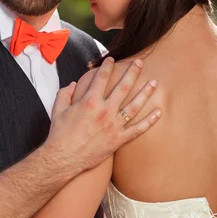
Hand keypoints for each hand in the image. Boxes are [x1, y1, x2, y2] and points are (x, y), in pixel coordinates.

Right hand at [47, 57, 160, 172]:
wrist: (63, 158)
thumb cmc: (60, 134)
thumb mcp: (58, 110)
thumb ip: (65, 94)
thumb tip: (73, 84)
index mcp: (89, 101)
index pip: (102, 78)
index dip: (108, 66)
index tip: (112, 59)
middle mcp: (104, 111)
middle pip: (123, 87)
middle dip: (132, 72)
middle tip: (140, 62)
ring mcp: (113, 125)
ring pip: (134, 105)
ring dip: (145, 93)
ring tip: (154, 82)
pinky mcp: (118, 140)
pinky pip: (137, 129)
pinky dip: (149, 121)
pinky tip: (159, 112)